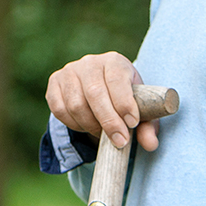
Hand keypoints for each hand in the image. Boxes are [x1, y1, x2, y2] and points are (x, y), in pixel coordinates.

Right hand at [45, 52, 159, 151]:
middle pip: (95, 93)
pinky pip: (59, 109)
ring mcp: (69, 71)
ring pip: (76, 104)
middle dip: (108, 121)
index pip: (117, 80)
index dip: (124, 103)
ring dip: (90, 125)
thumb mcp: (140, 109)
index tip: (132, 123)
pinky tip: (86, 126)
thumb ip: (147, 126)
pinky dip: (73, 124)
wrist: (101, 86)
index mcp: (114, 61)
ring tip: (103, 134)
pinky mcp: (54, 83)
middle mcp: (90, 62)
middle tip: (119, 141)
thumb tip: (150, 145)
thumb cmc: (125, 98)